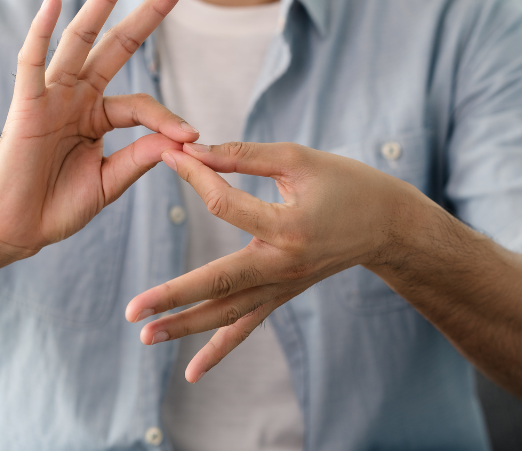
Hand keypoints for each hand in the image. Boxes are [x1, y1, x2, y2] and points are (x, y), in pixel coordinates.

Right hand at [0, 0, 195, 262]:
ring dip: (102, 1)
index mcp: (97, 116)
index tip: (192, 138)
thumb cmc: (57, 206)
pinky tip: (55, 2)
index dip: (168, 118)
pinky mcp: (25, 106)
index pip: (141, 104)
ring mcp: (51, 96)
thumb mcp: (110, 181)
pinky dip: (41, 31)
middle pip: (117, 44)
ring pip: (80, 39)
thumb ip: (141, 157)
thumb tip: (182, 139)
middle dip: (147, 12)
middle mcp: (77, 97)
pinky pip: (32, 63)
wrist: (16, 230)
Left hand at [125, 141, 432, 381]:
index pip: (225, 204)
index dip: (195, 176)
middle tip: (133, 311)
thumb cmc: (346, 184)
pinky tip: (191, 372)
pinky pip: (247, 326)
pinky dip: (219, 350)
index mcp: (288, 226)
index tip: (170, 156)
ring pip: (228, 314)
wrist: (388, 225)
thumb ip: (243, 156)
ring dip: (185, 328)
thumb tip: (193, 149)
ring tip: (145, 337)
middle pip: (218, 282)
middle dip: (173, 297)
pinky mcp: (282, 296)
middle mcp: (284, 266)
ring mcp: (283, 287)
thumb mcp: (298, 160)